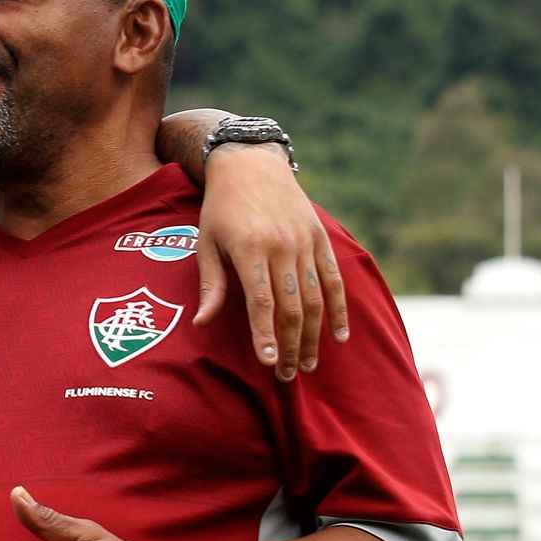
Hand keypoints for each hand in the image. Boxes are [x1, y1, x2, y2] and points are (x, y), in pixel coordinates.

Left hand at [194, 142, 347, 379]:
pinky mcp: (320, 239)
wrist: (251, 164)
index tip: (266, 362)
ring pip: (316, 298)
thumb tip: (201, 324)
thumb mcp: (206, 242)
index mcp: (250, 248)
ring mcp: (305, 243)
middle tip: (285, 375)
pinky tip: (338, 337)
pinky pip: (334, 280)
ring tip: (306, 365)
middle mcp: (282, 247)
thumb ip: (211, 284)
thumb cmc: (220, 208)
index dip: (264, 333)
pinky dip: (339, 310)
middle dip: (289, 345)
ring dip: (313, 336)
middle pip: (292, 306)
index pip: (261, 301)